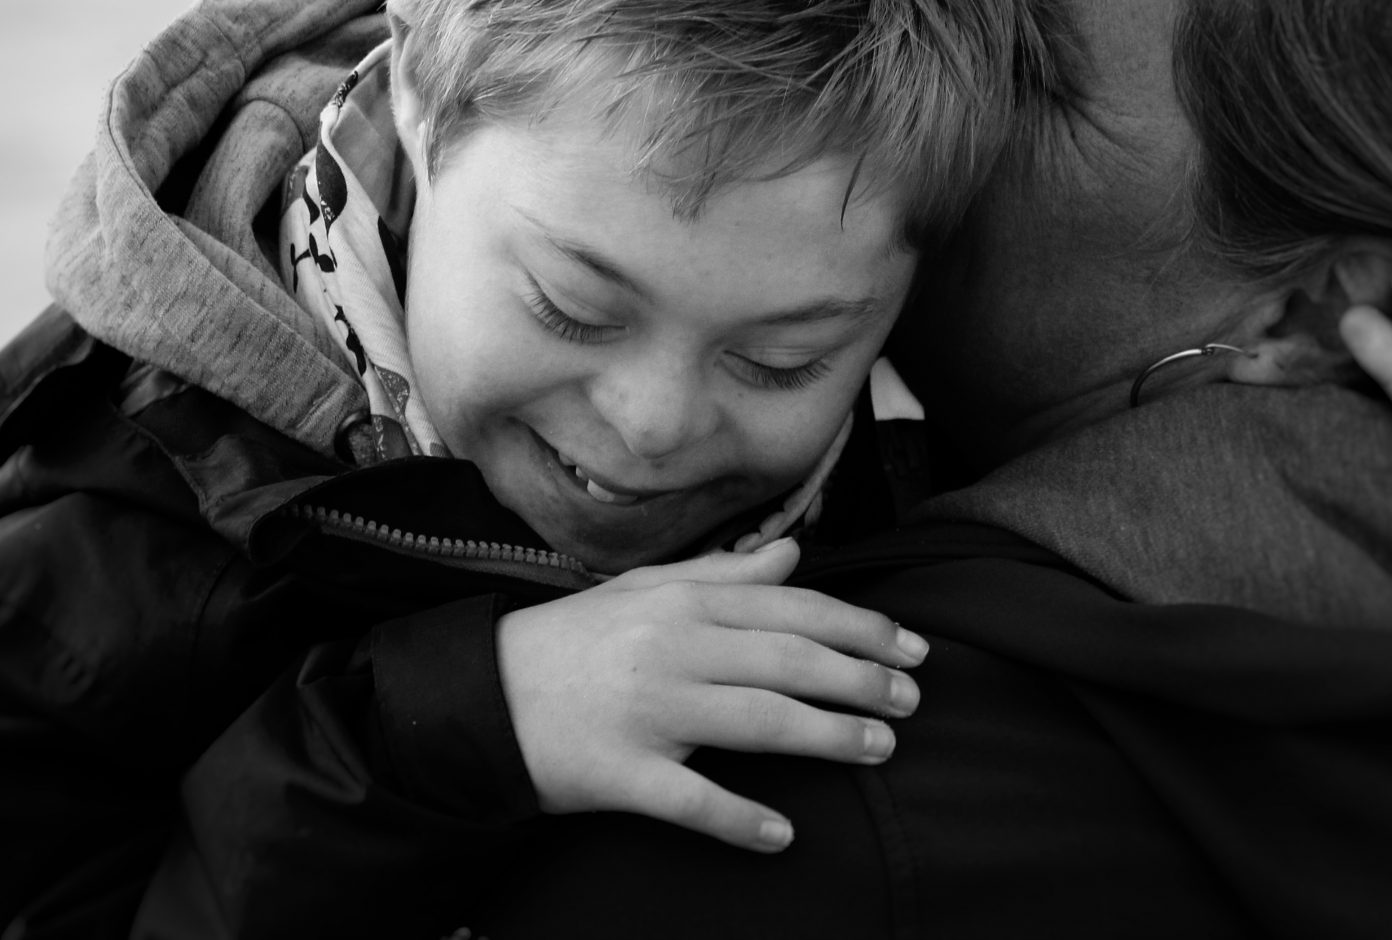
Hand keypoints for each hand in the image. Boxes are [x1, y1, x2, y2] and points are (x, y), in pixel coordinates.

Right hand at [496, 537, 927, 850]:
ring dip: (827, 737)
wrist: (477, 698)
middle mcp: (672, 649)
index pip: (792, 609)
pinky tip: (783, 835)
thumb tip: (793, 555)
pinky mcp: (620, 773)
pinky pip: (689, 799)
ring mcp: (647, 712)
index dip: (859, 627)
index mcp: (683, 602)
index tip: (910, 646)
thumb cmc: (572, 642)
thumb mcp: (644, 591)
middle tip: (914, 700)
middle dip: (861, 679)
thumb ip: (724, 574)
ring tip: (880, 749)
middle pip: (788, 662)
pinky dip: (738, 818)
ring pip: (756, 722)